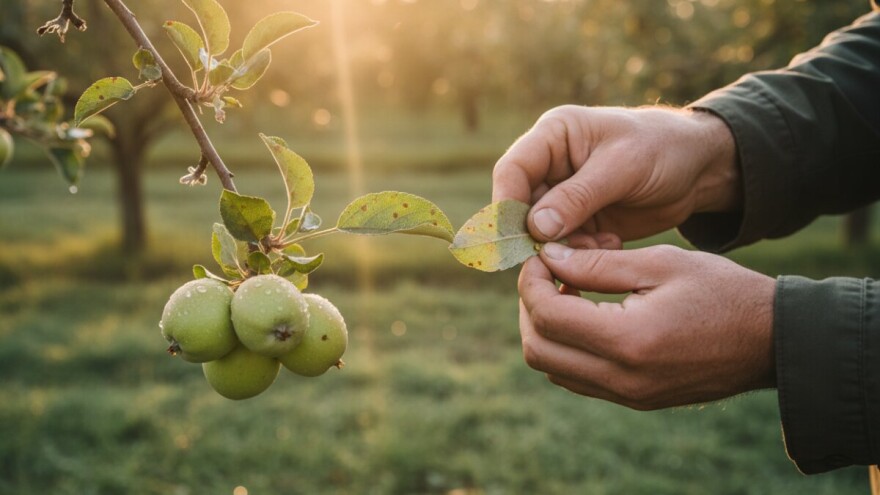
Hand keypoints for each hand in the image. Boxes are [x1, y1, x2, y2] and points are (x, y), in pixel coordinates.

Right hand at [492, 105, 740, 241]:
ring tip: (601, 244)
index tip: (513, 237)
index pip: (513, 170)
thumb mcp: (623, 167)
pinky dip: (583, 252)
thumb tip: (534, 227)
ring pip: (542, 231)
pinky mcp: (580, 220)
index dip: (506, 204)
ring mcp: (564, 195)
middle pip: (521, 206)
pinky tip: (612, 243)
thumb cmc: (663, 148)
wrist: (700, 167)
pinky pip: (566, 244)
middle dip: (537, 235)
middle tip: (557, 255)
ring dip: (564, 247)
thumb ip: (578, 196)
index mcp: (554, 135)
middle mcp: (551, 165)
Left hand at [518, 243, 775, 409]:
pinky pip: (577, 378)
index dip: (531, 281)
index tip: (541, 255)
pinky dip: (566, 347)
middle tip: (547, 273)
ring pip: (553, 368)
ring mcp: (628, 395)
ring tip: (567, 290)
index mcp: (628, 340)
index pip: (547, 315)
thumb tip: (547, 256)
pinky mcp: (635, 399)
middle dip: (530, 307)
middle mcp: (622, 377)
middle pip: (538, 350)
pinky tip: (586, 314)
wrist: (773, 340)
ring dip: (545, 329)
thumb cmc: (722, 291)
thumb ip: (596, 263)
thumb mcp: (660, 263)